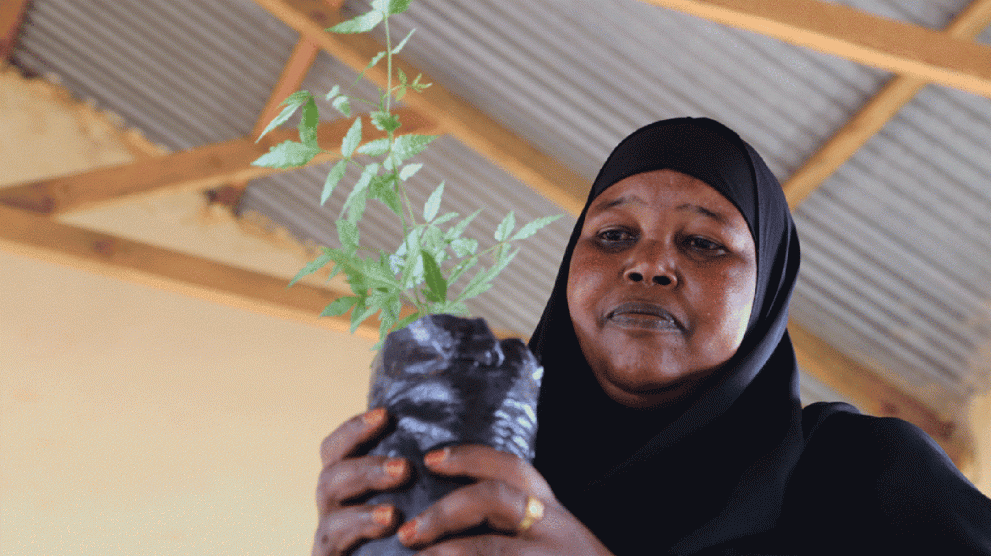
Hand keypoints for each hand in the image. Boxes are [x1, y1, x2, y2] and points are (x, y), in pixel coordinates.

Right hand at [312, 408, 410, 555]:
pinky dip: (359, 530)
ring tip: (394, 510)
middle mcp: (335, 512)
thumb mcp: (421, 504)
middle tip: (404, 469)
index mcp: (351, 489)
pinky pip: (331, 543)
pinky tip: (389, 526)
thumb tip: (446, 441)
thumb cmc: (422, 540)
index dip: (354, 430)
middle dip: (365, 469)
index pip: (337, 451)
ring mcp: (330, 540)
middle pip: (330, 477)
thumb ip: (422, 477)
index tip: (385, 414)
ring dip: (362, 511)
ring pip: (329, 513)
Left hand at [395, 445, 613, 555]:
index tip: (432, 459)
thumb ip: (515, 523)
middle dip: (445, 511)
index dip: (468, 457)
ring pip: (492, 549)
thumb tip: (454, 518)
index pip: (511, 468)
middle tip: (408, 531)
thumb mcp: (554, 540)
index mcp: (552, 513)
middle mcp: (555, 529)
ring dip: (449, 552)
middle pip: (496, 499)